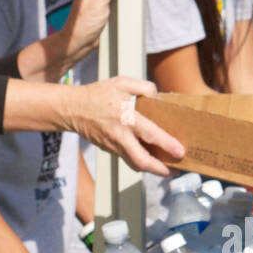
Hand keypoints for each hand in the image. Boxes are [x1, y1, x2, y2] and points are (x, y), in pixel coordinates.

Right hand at [60, 77, 185, 175]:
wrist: (72, 109)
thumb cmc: (98, 94)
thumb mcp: (122, 82)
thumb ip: (145, 87)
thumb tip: (159, 100)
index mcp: (125, 117)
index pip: (150, 134)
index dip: (167, 144)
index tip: (180, 151)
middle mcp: (120, 135)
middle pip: (142, 161)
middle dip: (160, 169)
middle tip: (176, 171)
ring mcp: (113, 145)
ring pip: (135, 164)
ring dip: (152, 169)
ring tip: (167, 169)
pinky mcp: (109, 149)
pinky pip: (128, 159)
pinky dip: (141, 162)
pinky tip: (151, 159)